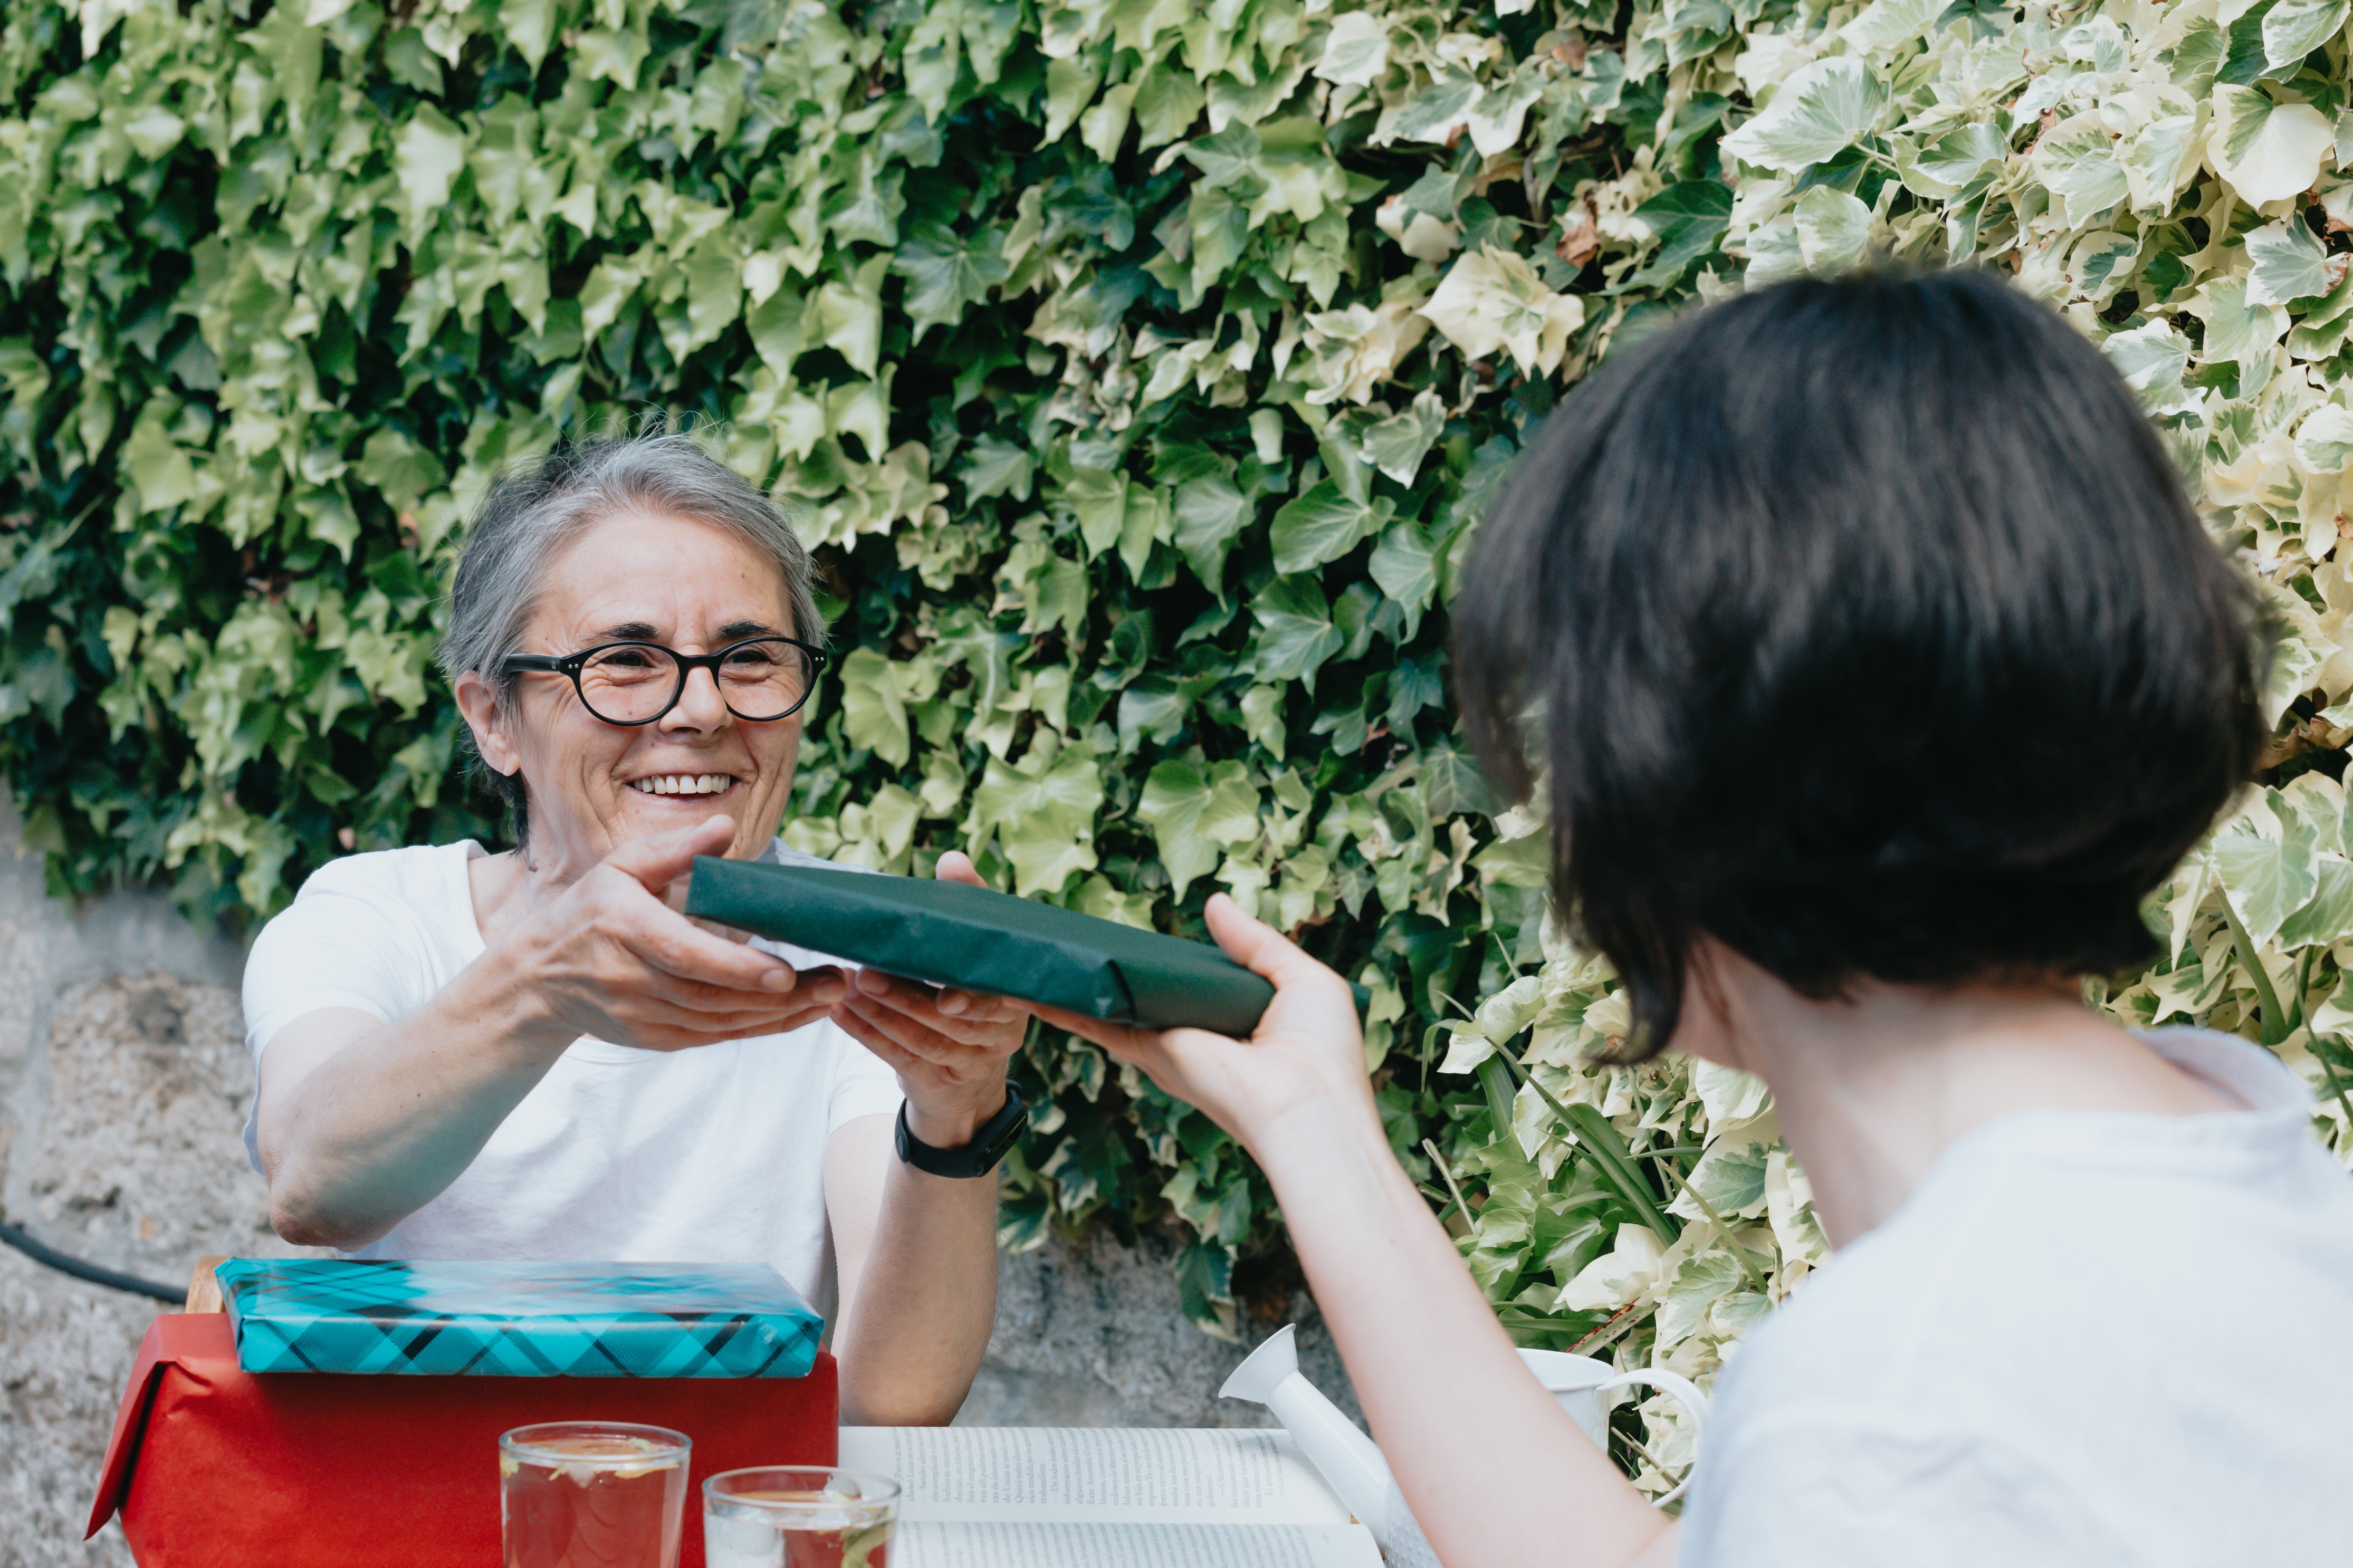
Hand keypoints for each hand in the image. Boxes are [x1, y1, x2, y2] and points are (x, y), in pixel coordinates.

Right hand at [510, 815, 845, 1052]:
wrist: (537, 978)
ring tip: (829, 997)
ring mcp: (640, 1015)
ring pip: (719, 1023)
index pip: (686, 955)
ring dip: (778, 1017)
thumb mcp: (621, 867)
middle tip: (837, 982)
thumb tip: (723, 828)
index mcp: (625, 927)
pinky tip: (793, 1015)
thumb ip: (674, 849)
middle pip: (714, 996)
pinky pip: (711, 1038)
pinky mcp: (651, 1038)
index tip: (785, 972)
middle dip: (781, 997)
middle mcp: (631, 978)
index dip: (736, 969)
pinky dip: (754, 1028)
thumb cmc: (589, 911)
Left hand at [828, 850, 1025, 1146]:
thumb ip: (967, 904)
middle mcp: (1003, 1035)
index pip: (997, 998)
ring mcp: (973, 1063)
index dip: (972, 998)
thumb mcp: (975, 948)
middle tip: (866, 975)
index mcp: (1016, 998)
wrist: (970, 1071)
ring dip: (882, 1015)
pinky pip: (903, 1060)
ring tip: (847, 990)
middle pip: (955, 1022)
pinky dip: (869, 1036)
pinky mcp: (940, 1083)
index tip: (944, 992)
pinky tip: (841, 1015)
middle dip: (908, 998)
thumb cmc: (969, 987)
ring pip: (927, 1042)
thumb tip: (953, 861)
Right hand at [1024, 893, 1372, 1156]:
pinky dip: (1061, 1009)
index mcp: (1234, 1015)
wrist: (1308, 1105)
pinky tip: (1030, 989)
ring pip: (1110, 1008)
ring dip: (1074, 985)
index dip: (1163, 960)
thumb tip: (1213, 904)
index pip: (1188, 982)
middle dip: (1109, 971)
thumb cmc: (1322, 1050)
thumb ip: (1255, 942)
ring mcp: (1169, 1044)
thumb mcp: (1301, 978)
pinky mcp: (1151, 1053)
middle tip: (1072, 940)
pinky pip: (1098, 1026)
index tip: (1134, 938)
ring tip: (1037, 957)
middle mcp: (1195, 1032)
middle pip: (1141, 994)